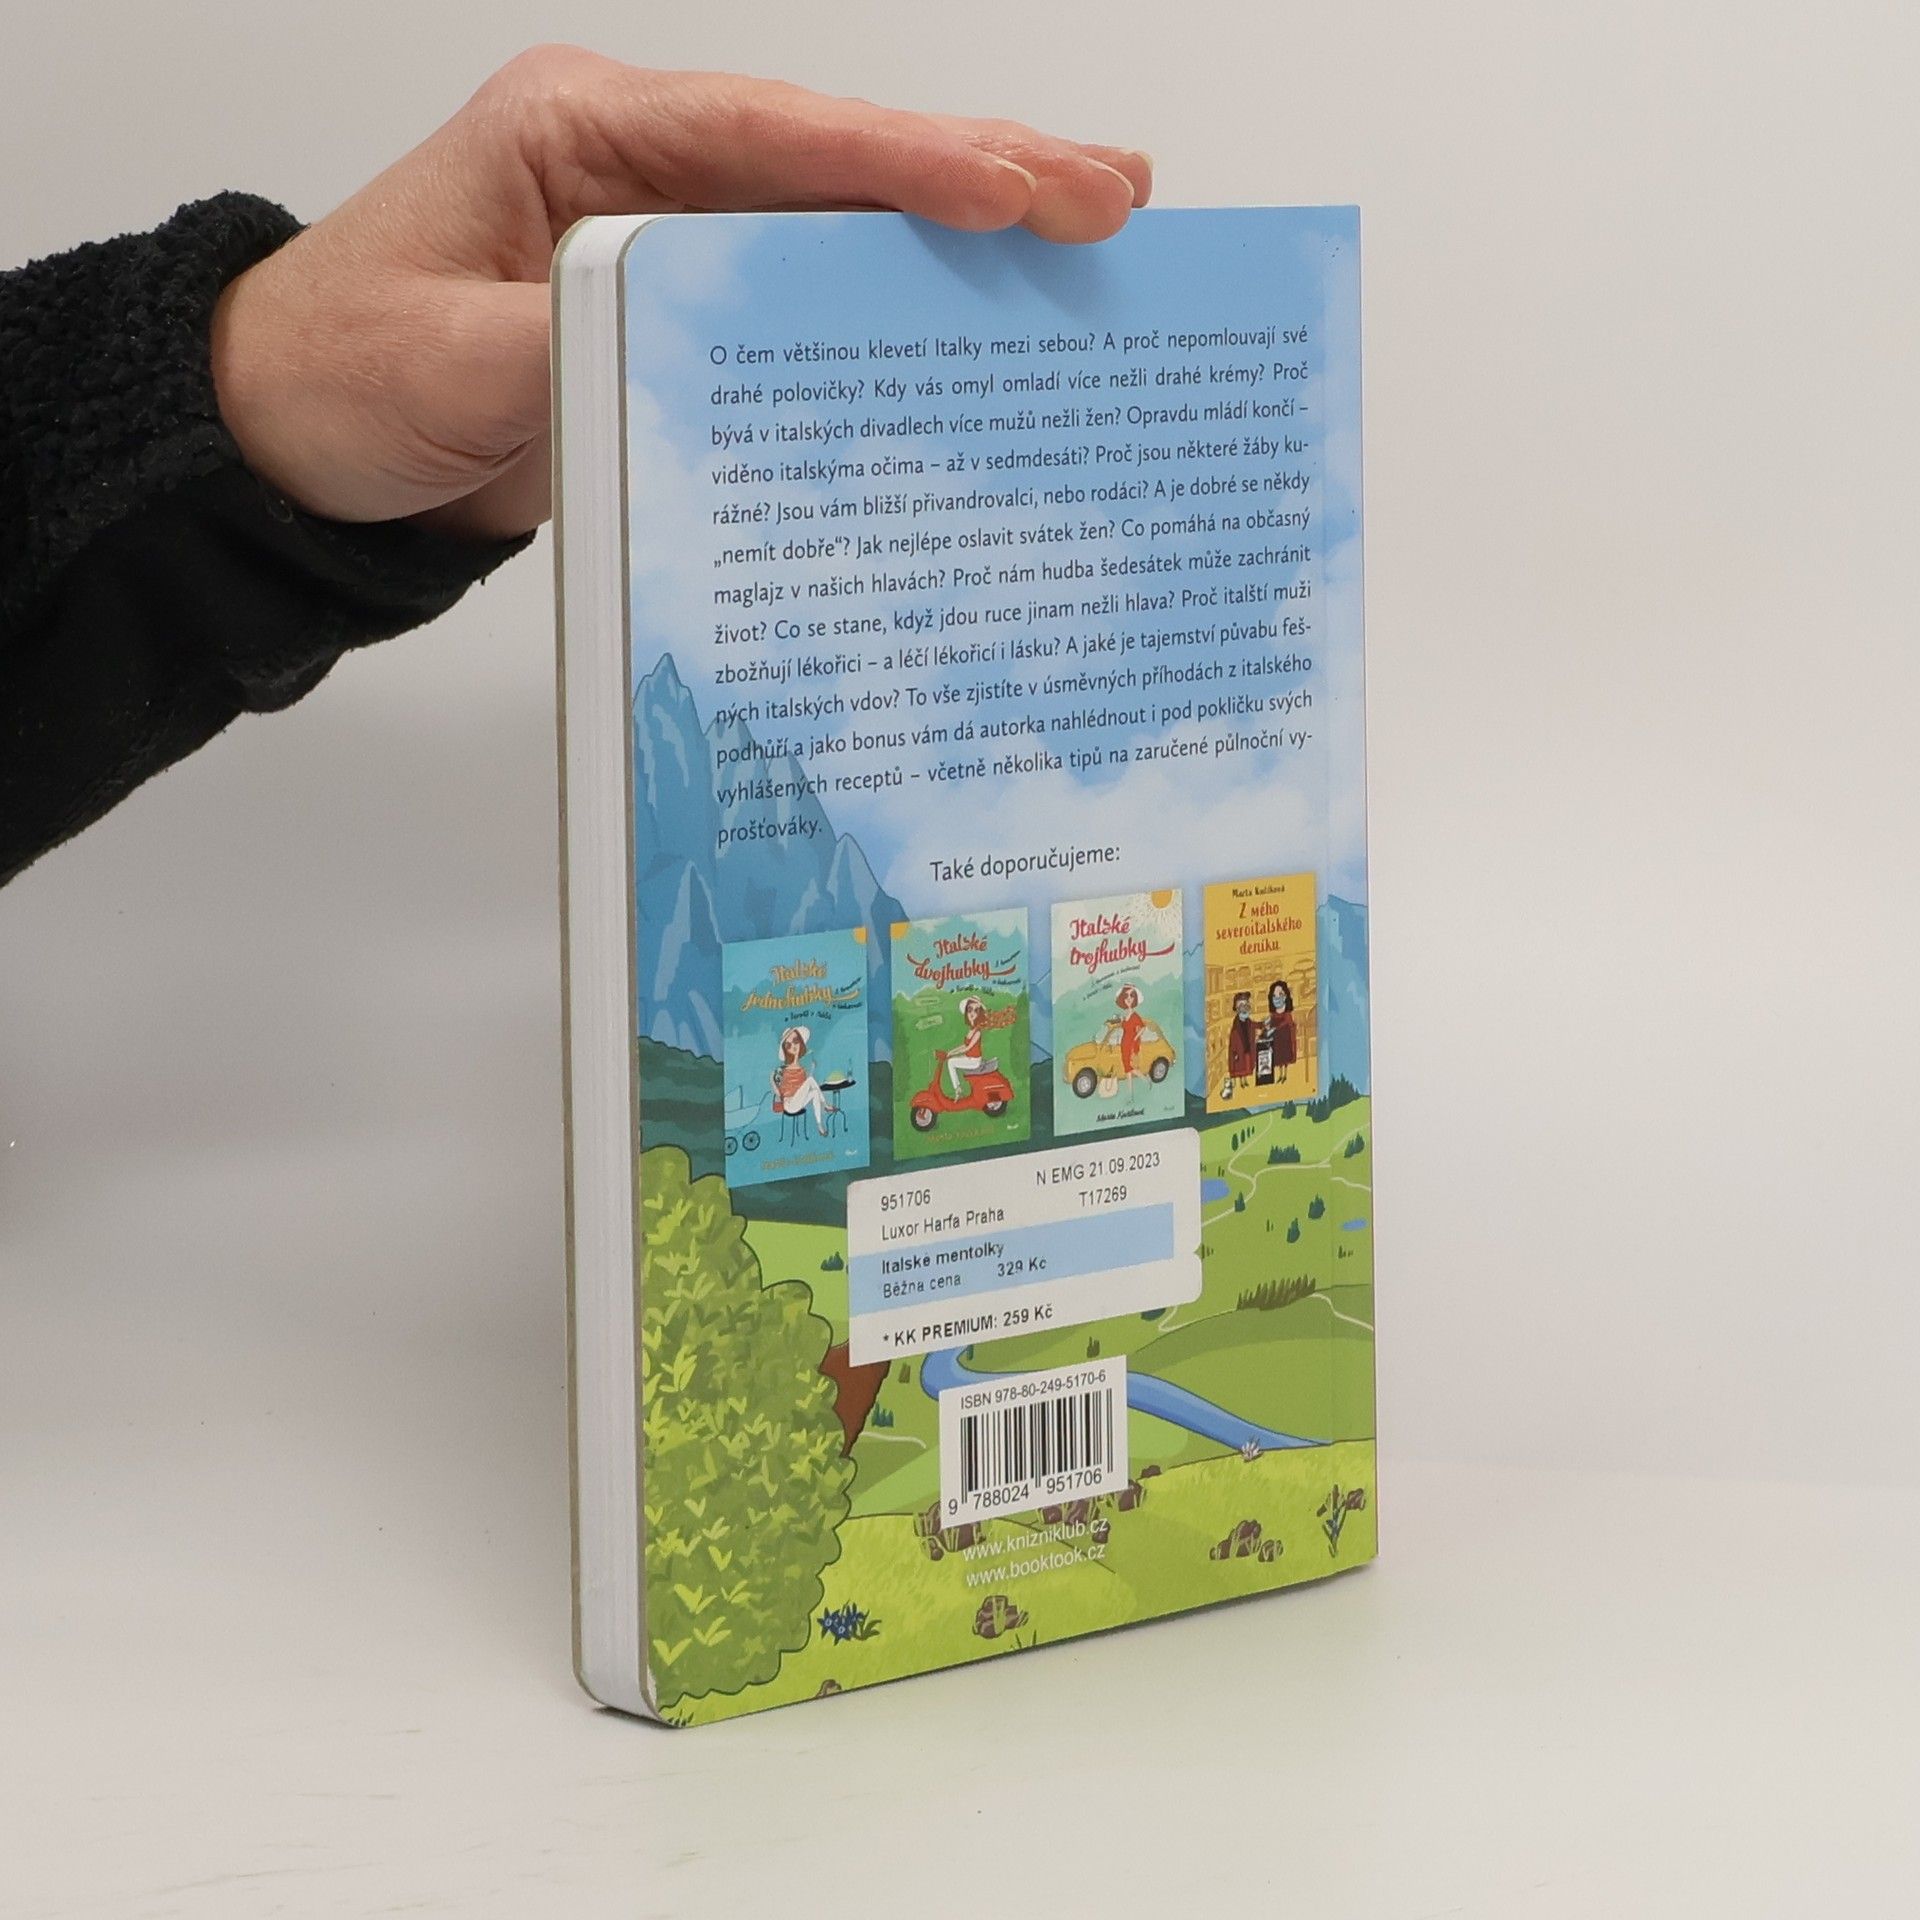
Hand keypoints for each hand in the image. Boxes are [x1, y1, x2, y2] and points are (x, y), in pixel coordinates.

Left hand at [211, 47, 1152, 540]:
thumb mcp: (445, 363)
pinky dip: (898, 310)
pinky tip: (979, 320)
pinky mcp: (685, 316)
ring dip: (963, 238)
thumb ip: (566, 342)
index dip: (897, 162)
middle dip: (978, 173)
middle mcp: (645, 170)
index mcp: (583, 134)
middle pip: (835, 162)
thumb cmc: (344, 372)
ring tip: (1086, 235)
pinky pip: (810, 303)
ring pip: (841, 226)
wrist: (298, 440)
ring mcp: (674, 239)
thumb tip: (689, 337)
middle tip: (1107, 194)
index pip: (768, 136)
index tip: (1007, 187)